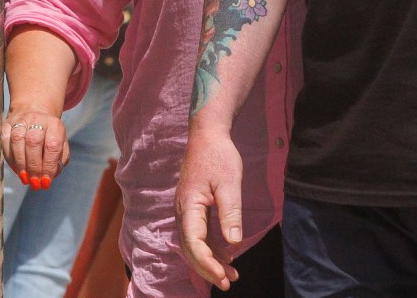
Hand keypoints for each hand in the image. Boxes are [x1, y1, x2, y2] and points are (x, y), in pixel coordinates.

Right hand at [0, 107, 69, 189]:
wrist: (35, 113)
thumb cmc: (48, 135)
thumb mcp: (60, 144)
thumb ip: (58, 161)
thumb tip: (49, 178)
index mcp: (54, 124)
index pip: (53, 145)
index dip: (48, 166)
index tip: (45, 182)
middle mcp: (38, 119)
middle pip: (33, 142)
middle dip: (33, 166)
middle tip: (34, 182)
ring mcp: (21, 120)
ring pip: (17, 140)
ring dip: (20, 163)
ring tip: (25, 178)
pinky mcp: (7, 123)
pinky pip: (4, 140)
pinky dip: (10, 158)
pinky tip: (16, 168)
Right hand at [175, 127, 243, 290]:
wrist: (207, 134)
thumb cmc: (219, 155)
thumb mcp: (229, 183)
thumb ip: (230, 213)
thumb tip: (234, 243)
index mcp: (189, 206)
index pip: (194, 244)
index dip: (208, 264)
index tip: (224, 276)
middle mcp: (182, 211)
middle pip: (190, 249)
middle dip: (208, 268)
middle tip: (228, 282)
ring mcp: (186, 210)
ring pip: (193, 244)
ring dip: (210, 260)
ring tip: (231, 274)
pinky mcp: (193, 207)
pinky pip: (198, 234)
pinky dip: (210, 247)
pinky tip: (226, 254)